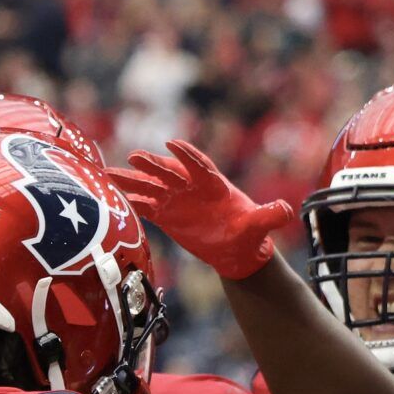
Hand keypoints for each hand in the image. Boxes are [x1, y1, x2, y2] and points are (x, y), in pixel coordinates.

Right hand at [110, 140, 292, 278]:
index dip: (187, 156)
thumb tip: (286, 210)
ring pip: (151, 187)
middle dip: (152, 165)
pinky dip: (132, 202)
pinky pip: (147, 206)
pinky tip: (115, 198)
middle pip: (170, 173)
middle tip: (134, 156)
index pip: (200, 166)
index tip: (173, 144)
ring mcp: (177, 200)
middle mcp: (192, 188)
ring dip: (132, 180)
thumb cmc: (249, 234)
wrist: (236, 249)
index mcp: (214, 185)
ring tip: (107, 172)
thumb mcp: (261, 226)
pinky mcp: (167, 215)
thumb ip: (270, 216)